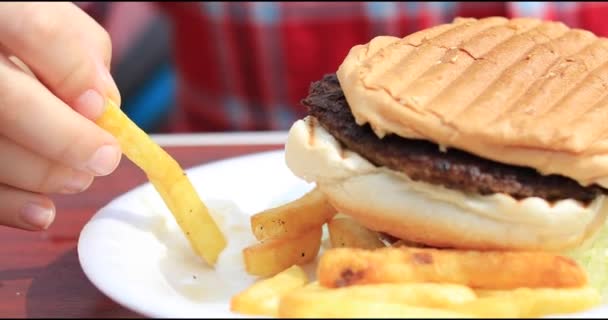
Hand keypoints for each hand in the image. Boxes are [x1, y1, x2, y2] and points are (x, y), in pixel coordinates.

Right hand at [0, 2, 120, 230]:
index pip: (37, 30)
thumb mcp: (46, 17)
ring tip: (79, 178)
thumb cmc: (17, 32)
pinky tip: (42, 212)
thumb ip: (78, 47)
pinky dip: (9, 206)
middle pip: (11, 103)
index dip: (74, 73)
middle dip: (68, 139)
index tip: (99, 106)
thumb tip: (103, 102)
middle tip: (105, 158)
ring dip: (44, 174)